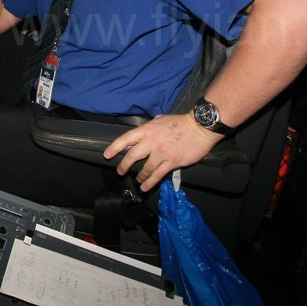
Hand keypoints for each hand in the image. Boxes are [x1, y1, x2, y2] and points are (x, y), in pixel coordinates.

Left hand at [102, 113, 221, 191]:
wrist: (199, 128)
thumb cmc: (181, 122)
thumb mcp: (161, 119)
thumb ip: (151, 125)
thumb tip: (145, 130)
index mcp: (147, 129)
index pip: (126, 139)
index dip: (114, 147)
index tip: (107, 155)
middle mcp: (152, 142)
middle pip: (132, 156)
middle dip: (124, 165)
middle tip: (120, 171)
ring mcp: (162, 153)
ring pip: (145, 168)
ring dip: (140, 176)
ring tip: (138, 180)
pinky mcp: (172, 162)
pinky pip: (158, 175)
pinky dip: (150, 182)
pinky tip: (145, 186)